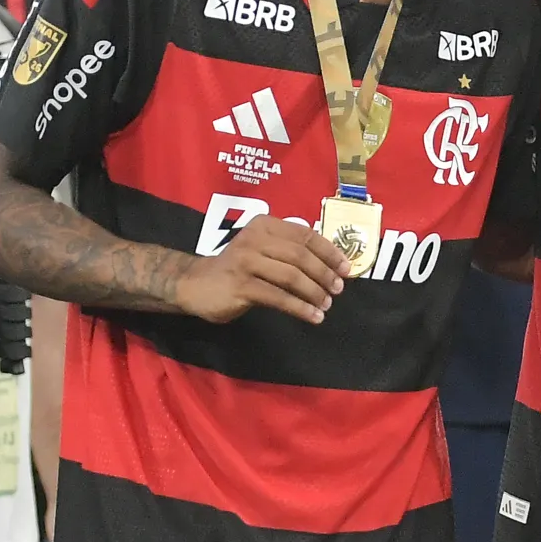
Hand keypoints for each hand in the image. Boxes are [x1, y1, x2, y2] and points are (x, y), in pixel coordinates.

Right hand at [176, 216, 349, 324]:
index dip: (330, 252)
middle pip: (301, 256)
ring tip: (327, 304)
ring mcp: (246, 261)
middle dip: (324, 273)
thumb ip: (289, 250)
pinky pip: (278, 297)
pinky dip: (300, 308)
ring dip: (314, 292)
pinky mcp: (240, 285)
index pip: (306, 235)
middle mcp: (255, 239)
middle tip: (338, 289)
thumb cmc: (237, 267)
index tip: (346, 268)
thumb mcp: (262, 249)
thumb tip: (332, 264)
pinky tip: (313, 316)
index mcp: (265, 225)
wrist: (194, 284)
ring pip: (291, 276)